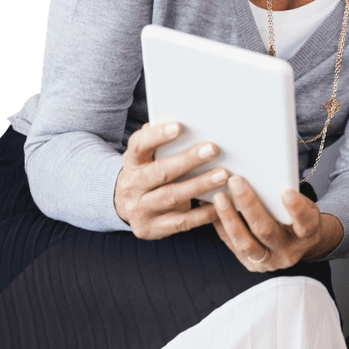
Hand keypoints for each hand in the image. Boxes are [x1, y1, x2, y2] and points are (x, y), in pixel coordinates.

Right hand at [115, 121, 224, 238]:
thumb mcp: (148, 156)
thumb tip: (186, 119)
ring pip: (172, 197)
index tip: (179, 126)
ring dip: (199, 185)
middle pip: (160, 172)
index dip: (157, 135)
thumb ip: (161, 141)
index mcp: (132, 162)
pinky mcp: (152, 228)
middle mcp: (132, 186)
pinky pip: (180, 222)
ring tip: (223, 174)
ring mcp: (140, 210)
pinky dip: (201, 213)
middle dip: (188, 160)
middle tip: (213, 149)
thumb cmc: (148, 172)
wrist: (125, 206)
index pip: (139, 145)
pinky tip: (219, 203)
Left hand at [211, 176, 341, 271]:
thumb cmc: (300, 217)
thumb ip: (291, 197)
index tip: (285, 191)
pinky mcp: (251, 264)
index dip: (296, 209)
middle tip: (236, 181)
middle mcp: (289, 252)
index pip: (304, 224)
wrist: (297, 246)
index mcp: (308, 234)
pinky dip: (221, 226)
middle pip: (266, 230)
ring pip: (245, 243)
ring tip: (219, 196)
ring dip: (229, 218)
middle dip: (249, 205)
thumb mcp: (305, 206)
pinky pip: (232, 245)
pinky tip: (212, 209)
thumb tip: (265, 175)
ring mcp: (269, 262)